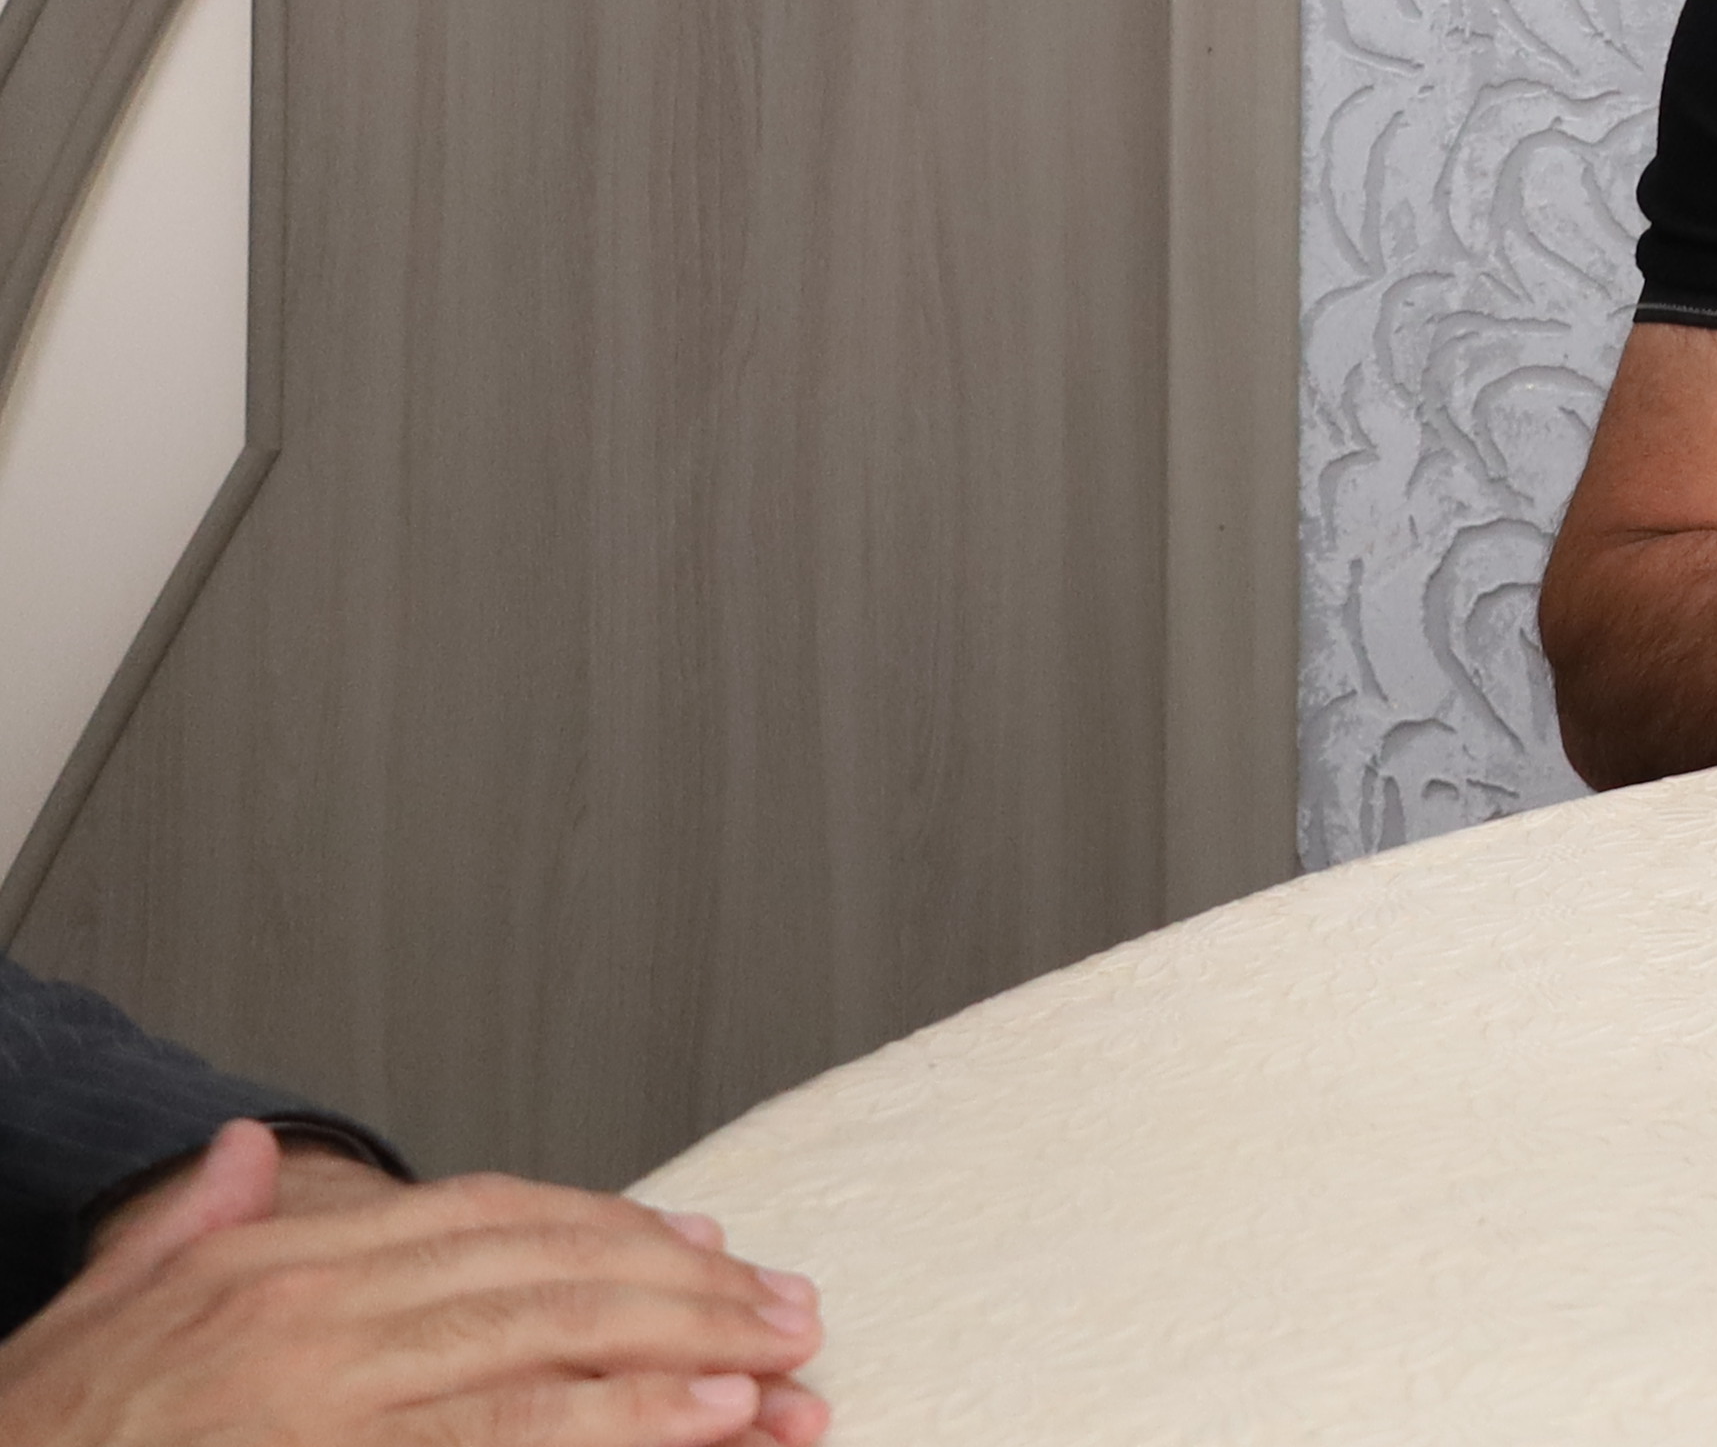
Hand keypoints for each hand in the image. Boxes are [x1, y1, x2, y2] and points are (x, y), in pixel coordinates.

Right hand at [0, 1125, 826, 1446]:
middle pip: (542, 1279)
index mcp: (278, 1270)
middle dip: (683, 1294)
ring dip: (679, 1358)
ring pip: (542, 1354)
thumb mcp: (107, 1313)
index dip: (608, 1230)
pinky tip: (701, 1426)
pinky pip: (496, 1440)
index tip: (705, 1249)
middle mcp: (310, 1320)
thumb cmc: (44, 1431)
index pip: (487, 1222)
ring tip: (780, 1370)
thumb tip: (244, 1152)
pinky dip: (609, 1427)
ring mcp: (324, 1401)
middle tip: (789, 1311)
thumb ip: (192, 1231)